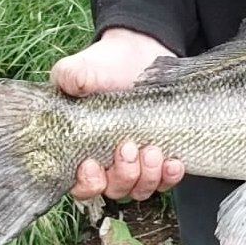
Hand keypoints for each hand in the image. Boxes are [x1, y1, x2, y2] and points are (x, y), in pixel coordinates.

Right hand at [50, 28, 185, 200]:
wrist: (140, 55)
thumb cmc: (105, 66)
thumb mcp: (84, 68)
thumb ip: (72, 76)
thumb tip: (71, 83)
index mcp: (81, 149)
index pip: (80, 185)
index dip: (87, 183)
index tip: (91, 163)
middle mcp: (108, 163)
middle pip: (114, 189)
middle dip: (123, 174)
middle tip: (128, 147)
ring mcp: (136, 163)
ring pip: (140, 189)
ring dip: (148, 176)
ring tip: (153, 151)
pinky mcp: (161, 157)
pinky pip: (166, 180)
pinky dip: (170, 176)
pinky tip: (174, 162)